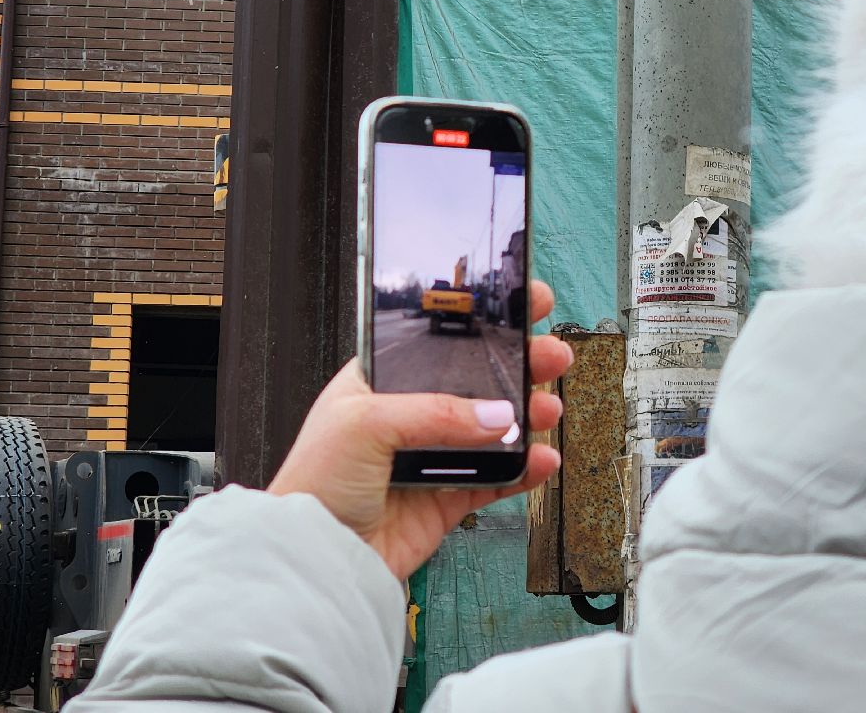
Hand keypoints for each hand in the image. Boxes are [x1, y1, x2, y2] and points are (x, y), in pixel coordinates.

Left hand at [268, 279, 571, 579]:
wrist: (313, 559)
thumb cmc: (314, 484)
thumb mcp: (365, 425)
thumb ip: (435, 413)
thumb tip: (497, 415)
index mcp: (382, 383)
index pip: (441, 343)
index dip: (482, 323)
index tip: (521, 306)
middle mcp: (410, 416)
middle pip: (478, 382)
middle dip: (520, 364)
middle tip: (551, 356)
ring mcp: (433, 458)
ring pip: (495, 430)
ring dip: (528, 416)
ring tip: (548, 409)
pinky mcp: (448, 498)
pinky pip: (498, 479)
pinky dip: (525, 470)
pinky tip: (541, 458)